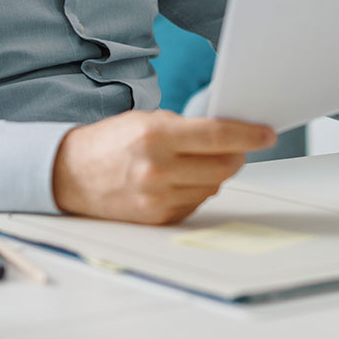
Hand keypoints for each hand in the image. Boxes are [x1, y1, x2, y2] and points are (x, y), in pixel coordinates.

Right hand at [51, 111, 277, 224]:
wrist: (71, 175)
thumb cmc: (110, 142)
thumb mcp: (146, 120)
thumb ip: (185, 127)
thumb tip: (226, 133)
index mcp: (156, 137)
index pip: (218, 136)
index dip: (249, 135)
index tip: (267, 134)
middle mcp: (158, 170)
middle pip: (223, 166)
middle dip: (237, 155)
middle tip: (239, 147)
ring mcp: (158, 198)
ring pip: (213, 187)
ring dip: (217, 173)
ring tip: (202, 161)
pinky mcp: (158, 218)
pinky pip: (196, 203)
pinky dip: (199, 189)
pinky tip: (184, 178)